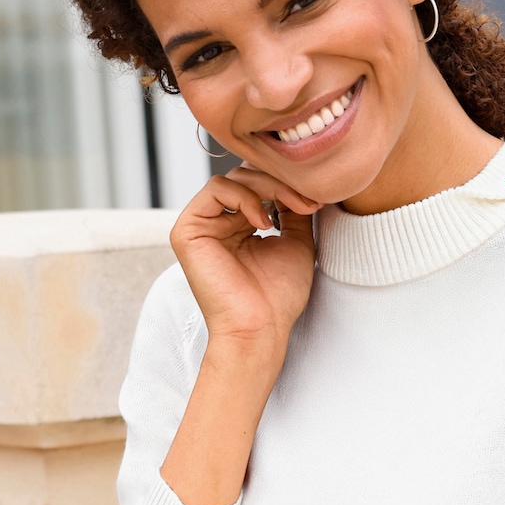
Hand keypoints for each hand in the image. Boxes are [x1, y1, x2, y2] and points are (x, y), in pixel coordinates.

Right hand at [170, 166, 319, 353]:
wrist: (261, 327)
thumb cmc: (279, 296)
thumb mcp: (296, 242)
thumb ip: (293, 209)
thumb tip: (299, 180)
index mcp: (241, 225)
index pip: (260, 185)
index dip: (288, 185)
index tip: (317, 200)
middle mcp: (220, 222)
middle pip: (247, 176)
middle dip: (281, 183)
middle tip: (308, 202)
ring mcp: (202, 225)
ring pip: (234, 179)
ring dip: (269, 188)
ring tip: (292, 209)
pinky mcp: (188, 230)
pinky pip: (216, 190)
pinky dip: (245, 198)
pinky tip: (264, 223)